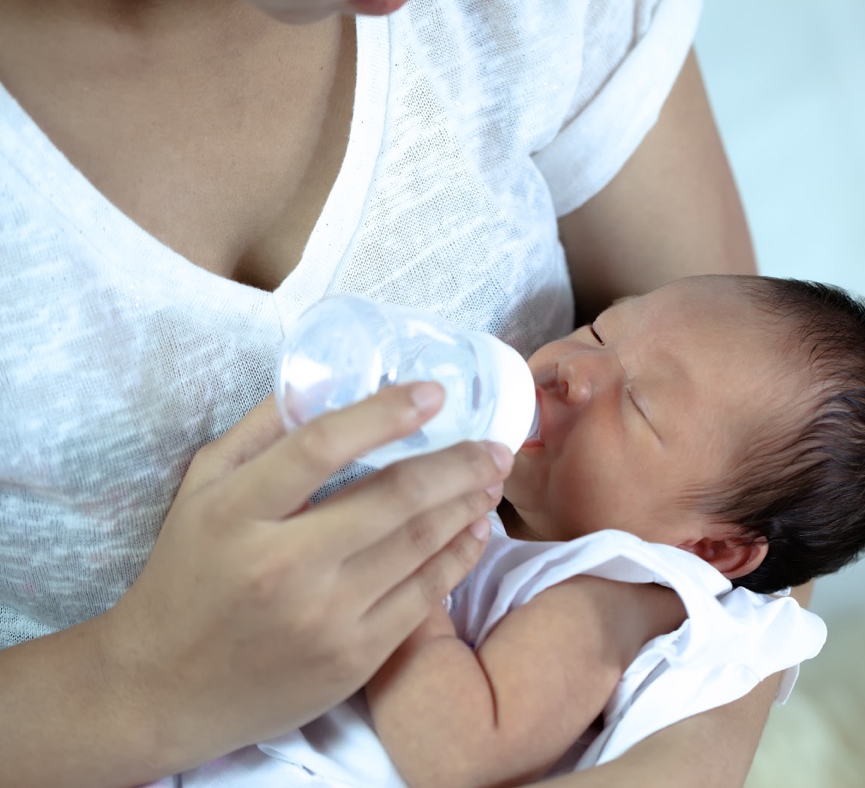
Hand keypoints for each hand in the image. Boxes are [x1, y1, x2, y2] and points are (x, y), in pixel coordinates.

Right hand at [97, 383, 510, 773]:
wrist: (163, 689)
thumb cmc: (187, 575)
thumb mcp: (202, 490)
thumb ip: (261, 431)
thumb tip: (325, 381)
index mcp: (237, 513)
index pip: (321, 445)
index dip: (385, 413)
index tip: (433, 393)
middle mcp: (283, 565)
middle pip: (394, 498)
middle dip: (458, 464)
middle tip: (493, 445)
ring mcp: (323, 617)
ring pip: (419, 546)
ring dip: (466, 505)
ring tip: (490, 479)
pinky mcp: (352, 659)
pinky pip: (424, 597)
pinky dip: (458, 557)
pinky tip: (474, 530)